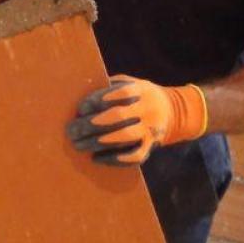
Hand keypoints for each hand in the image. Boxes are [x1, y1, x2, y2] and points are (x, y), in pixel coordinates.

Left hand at [66, 76, 207, 165]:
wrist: (172, 111)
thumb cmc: (137, 96)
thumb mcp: (128, 83)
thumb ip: (108, 87)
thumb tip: (81, 101)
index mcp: (141, 90)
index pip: (120, 94)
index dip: (99, 100)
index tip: (81, 109)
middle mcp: (148, 110)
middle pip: (118, 117)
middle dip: (91, 124)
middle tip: (71, 130)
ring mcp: (151, 130)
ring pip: (124, 138)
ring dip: (97, 143)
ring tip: (78, 145)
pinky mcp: (151, 146)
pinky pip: (134, 156)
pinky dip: (114, 159)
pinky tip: (96, 158)